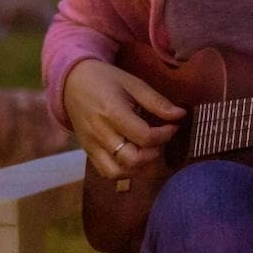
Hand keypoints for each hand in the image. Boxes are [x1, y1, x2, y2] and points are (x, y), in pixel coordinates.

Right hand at [61, 58, 184, 181]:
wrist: (72, 81)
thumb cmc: (105, 79)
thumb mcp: (133, 83)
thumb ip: (156, 101)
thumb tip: (180, 115)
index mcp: (112, 112)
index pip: (144, 137)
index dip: (165, 135)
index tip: (173, 126)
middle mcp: (100, 133)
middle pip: (132, 159)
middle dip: (154, 154)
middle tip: (159, 140)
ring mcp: (92, 145)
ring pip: (118, 172)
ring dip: (139, 166)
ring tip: (146, 151)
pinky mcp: (88, 151)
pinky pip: (106, 172)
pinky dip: (123, 171)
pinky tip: (132, 157)